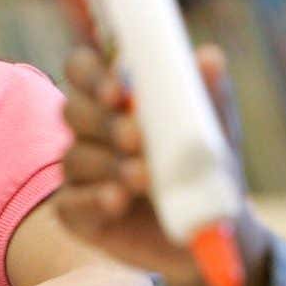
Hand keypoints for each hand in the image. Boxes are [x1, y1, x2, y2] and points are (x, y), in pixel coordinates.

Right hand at [58, 44, 270, 285]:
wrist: (213, 227)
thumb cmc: (206, 163)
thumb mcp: (214, 126)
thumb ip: (208, 91)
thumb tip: (209, 58)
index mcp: (114, 95)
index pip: (82, 66)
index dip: (90, 71)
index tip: (118, 88)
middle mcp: (91, 129)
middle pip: (72, 109)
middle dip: (103, 120)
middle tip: (136, 135)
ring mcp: (81, 172)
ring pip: (74, 157)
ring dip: (108, 164)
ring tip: (144, 177)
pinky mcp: (79, 213)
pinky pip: (71, 203)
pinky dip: (95, 200)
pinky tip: (119, 201)